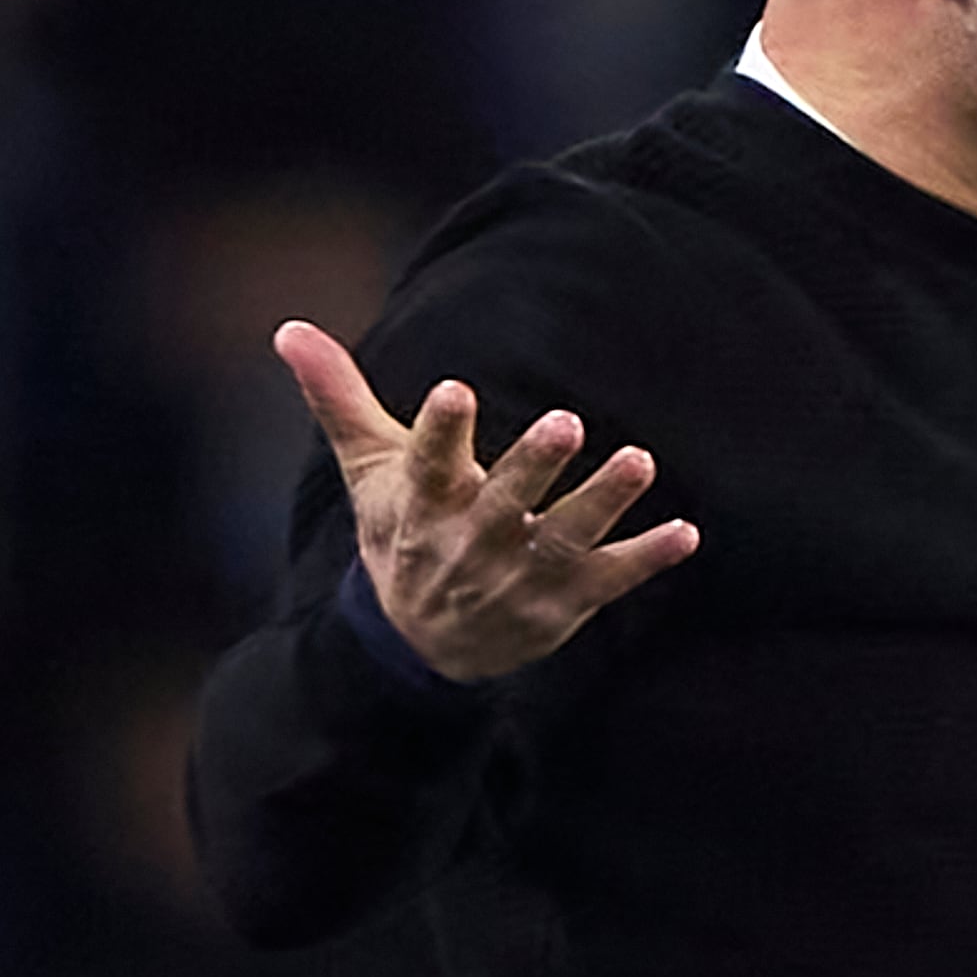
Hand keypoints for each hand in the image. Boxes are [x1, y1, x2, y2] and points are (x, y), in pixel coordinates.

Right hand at [274, 319, 699, 682]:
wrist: (416, 648)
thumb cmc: (401, 534)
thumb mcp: (369, 470)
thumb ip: (340, 398)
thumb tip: (289, 328)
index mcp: (421, 507)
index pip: (427, 465)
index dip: (441, 431)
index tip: (456, 391)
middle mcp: (470, 545)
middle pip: (503, 504)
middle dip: (533, 467)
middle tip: (567, 419)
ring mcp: (519, 578)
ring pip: (564, 540)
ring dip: (602, 502)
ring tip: (640, 460)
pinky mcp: (563, 604)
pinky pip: (608, 581)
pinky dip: (647, 559)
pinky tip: (688, 532)